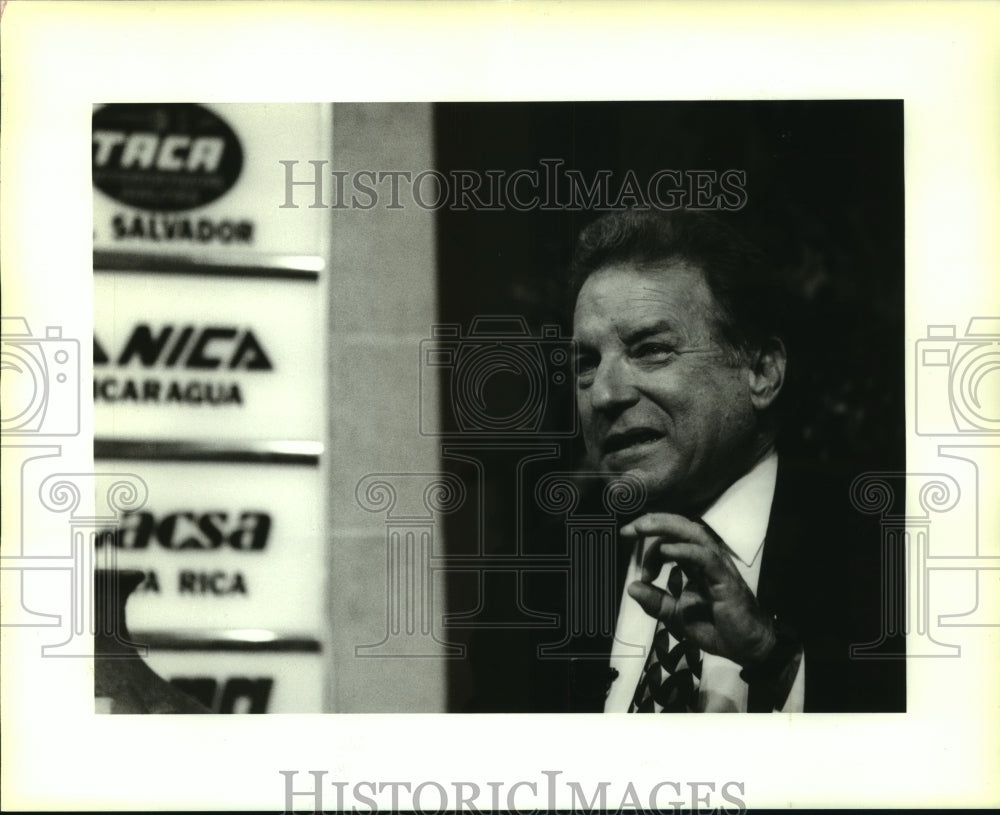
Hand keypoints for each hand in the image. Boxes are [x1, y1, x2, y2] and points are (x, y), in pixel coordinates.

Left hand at [623, 513, 776, 667]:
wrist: (746, 648)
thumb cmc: (715, 627)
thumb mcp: (676, 615)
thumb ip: (655, 602)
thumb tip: (631, 587)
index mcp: (695, 563)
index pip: (671, 538)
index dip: (649, 541)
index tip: (628, 545)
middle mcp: (707, 558)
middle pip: (681, 527)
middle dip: (654, 522)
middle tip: (629, 529)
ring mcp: (718, 566)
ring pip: (694, 534)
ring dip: (666, 527)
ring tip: (642, 528)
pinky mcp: (726, 580)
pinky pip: (706, 558)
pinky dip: (685, 550)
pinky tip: (667, 550)